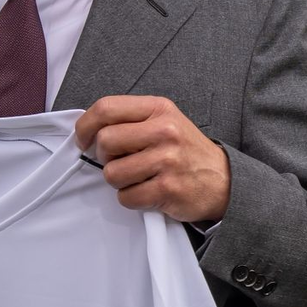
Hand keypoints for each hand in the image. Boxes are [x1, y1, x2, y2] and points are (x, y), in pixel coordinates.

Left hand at [74, 95, 229, 222]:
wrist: (223, 180)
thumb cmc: (185, 151)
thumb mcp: (164, 121)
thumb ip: (130, 121)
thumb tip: (88, 132)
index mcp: (158, 109)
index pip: (106, 108)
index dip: (86, 126)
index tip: (84, 140)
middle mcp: (164, 130)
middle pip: (105, 141)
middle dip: (105, 157)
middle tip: (121, 162)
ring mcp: (167, 160)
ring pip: (112, 173)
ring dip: (119, 181)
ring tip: (139, 178)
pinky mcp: (167, 189)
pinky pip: (126, 197)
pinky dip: (131, 198)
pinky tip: (148, 191)